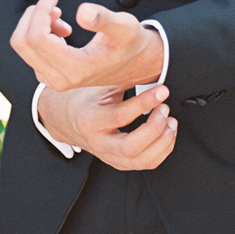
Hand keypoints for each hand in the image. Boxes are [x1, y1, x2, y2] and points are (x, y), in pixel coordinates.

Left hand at [10, 0, 163, 90]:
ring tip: (61, 17)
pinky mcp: (49, 75)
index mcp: (76, 68)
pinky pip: (29, 50)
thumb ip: (104, 19)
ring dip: (36, 23)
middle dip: (33, 15)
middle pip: (22, 42)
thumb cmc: (132, 43)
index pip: (37, 37)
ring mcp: (52, 80)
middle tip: (54, 2)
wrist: (136, 64)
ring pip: (22, 45)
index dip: (40, 10)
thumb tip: (81, 11)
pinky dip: (37, 32)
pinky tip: (61, 29)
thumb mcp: (125, 26)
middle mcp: (60, 79)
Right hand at [36, 83, 177, 170]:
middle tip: (164, 109)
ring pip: (141, 161)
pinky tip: (166, 135)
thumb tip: (150, 69)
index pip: (120, 116)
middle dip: (155, 129)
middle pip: (131, 147)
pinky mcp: (117, 161)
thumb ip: (121, 80)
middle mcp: (97, 142)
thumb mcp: (97, 85)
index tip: (161, 91)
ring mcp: (107, 155)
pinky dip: (161, 151)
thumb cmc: (82, 99)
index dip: (145, 103)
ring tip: (170, 122)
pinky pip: (144, 164)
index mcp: (88, 120)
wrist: (63, 118)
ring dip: (162, 143)